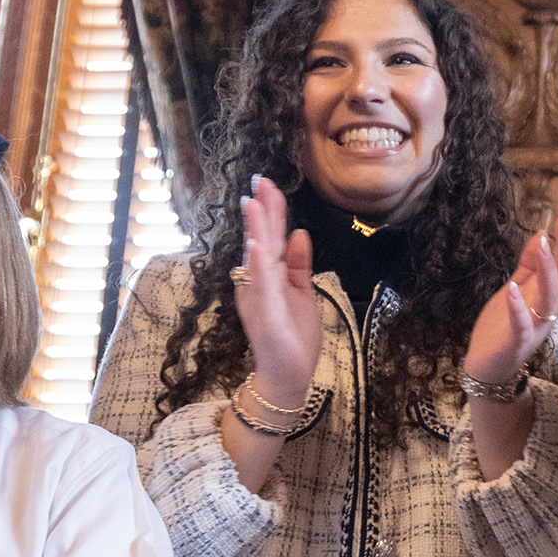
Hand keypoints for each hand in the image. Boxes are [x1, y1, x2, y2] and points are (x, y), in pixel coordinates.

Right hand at [234, 177, 323, 409]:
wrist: (289, 375)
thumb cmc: (294, 336)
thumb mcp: (303, 292)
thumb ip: (299, 264)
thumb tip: (300, 233)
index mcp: (269, 277)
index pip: (270, 238)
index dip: (270, 212)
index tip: (269, 185)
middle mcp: (258, 283)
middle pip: (261, 240)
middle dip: (261, 211)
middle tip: (260, 181)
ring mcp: (259, 298)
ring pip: (257, 258)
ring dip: (256, 230)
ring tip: (254, 203)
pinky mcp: (264, 315)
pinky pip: (261, 286)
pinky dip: (258, 265)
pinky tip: (257, 245)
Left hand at [464, 213, 557, 389]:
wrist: (486, 369)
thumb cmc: (501, 329)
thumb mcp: (516, 289)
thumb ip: (528, 266)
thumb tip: (541, 234)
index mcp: (548, 299)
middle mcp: (548, 312)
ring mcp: (534, 328)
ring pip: (549, 297)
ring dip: (548, 270)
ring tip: (545, 242)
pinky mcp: (516, 343)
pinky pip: (521, 325)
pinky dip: (518, 308)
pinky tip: (512, 288)